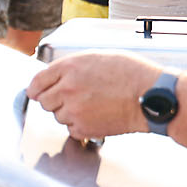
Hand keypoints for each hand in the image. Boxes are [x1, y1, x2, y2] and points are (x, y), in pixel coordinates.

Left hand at [26, 51, 157, 138]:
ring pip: (57, 116)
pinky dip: (80, 126)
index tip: (38, 93)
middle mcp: (67, 88)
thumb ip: (72, 67)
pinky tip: (96, 116)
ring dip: (68, 113)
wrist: (150, 95)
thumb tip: (56, 76)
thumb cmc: (131, 73)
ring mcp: (74, 110)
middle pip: (44, 102)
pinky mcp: (84, 128)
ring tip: (91, 106)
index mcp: (68, 67)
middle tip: (71, 99)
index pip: (36, 82)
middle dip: (54, 101)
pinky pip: (71, 130)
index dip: (36, 89)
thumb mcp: (97, 57)